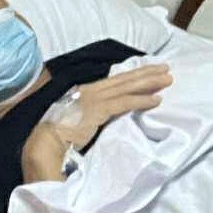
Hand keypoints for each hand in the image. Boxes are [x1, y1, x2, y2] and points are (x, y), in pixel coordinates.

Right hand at [54, 63, 172, 150]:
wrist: (45, 143)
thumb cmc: (58, 137)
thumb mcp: (76, 120)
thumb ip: (89, 116)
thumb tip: (100, 118)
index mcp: (84, 92)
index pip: (114, 81)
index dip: (133, 76)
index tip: (149, 72)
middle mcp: (90, 90)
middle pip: (124, 79)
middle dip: (146, 73)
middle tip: (166, 69)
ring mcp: (94, 98)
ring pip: (127, 87)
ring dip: (149, 83)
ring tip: (168, 80)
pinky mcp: (98, 109)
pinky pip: (125, 102)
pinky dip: (142, 100)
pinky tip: (156, 99)